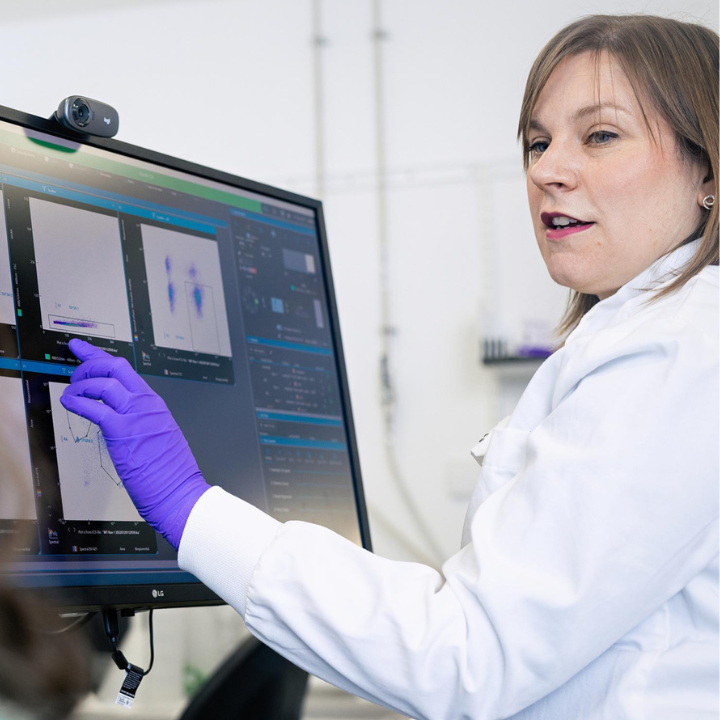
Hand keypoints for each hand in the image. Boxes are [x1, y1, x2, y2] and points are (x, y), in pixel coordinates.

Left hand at [60, 339, 209, 549]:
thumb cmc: (170, 473)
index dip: (99, 356)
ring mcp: (136, 416)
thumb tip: (117, 416)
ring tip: (71, 393)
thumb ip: (141, 421)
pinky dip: (77, 401)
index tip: (82, 349)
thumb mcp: (160, 435)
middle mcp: (147, 404)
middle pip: (115, 367)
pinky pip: (95, 408)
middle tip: (75, 371)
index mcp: (155, 404)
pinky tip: (69, 403)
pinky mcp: (123, 432)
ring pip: (103, 383)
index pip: (125, 370)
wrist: (179, 492)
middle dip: (89, 364)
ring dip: (80, 384)